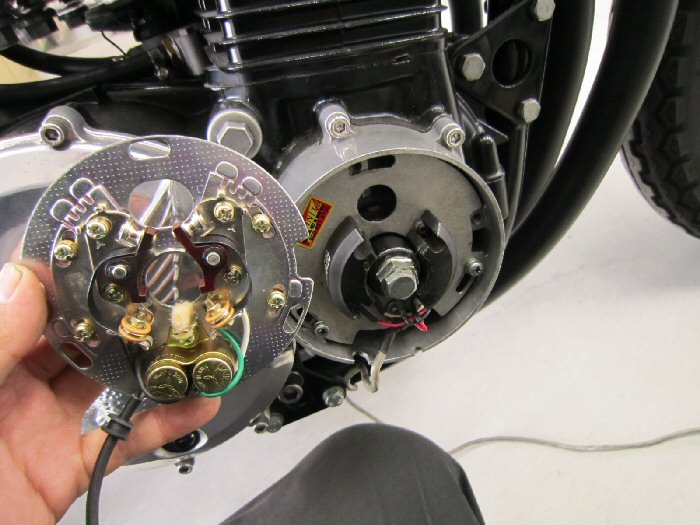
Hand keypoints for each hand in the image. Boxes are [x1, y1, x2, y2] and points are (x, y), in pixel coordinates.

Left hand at [0, 264, 220, 523]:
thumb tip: (25, 281)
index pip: (29, 304)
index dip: (69, 277)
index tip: (111, 255)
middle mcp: (14, 389)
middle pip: (81, 339)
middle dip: (124, 317)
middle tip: (165, 296)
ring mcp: (45, 427)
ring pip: (110, 384)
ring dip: (152, 366)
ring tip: (189, 344)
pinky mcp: (71, 467)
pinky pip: (125, 438)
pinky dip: (165, 421)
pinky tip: (194, 403)